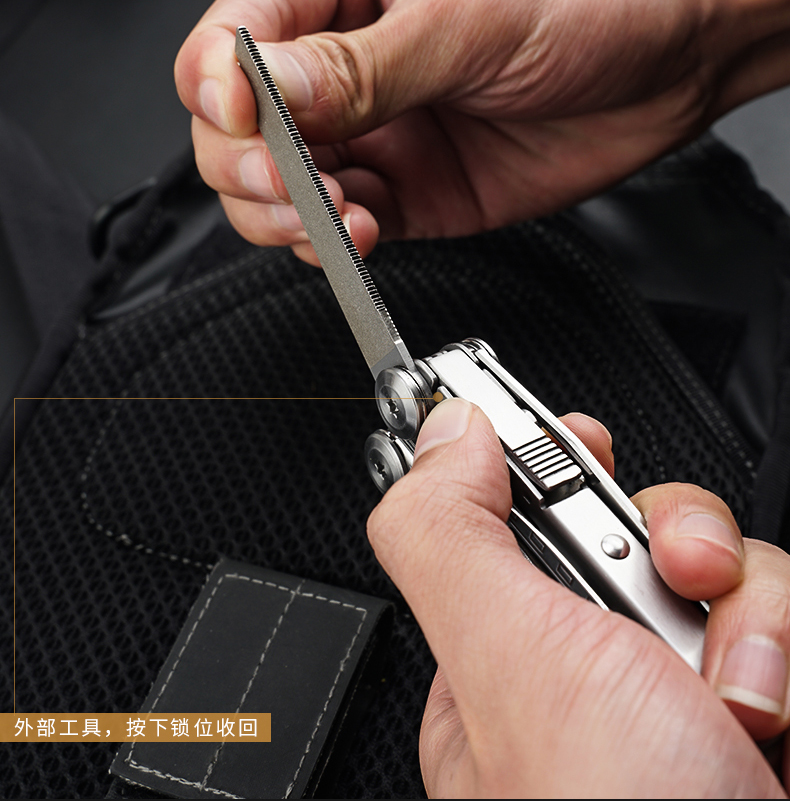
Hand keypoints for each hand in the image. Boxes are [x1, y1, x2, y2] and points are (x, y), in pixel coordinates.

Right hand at [175, 0, 789, 263]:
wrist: (670, 60)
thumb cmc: (589, 1)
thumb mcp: (466, 21)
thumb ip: (363, 66)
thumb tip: (272, 92)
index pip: (232, 41)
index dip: (220, 85)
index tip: (245, 113)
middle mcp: (343, 69)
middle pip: (238, 130)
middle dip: (248, 165)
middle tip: (289, 181)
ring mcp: (372, 137)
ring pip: (280, 192)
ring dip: (287, 217)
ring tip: (334, 216)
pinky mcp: (405, 195)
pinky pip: (340, 232)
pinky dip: (335, 246)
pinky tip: (360, 233)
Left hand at [367, 398, 789, 795]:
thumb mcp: (503, 660)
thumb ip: (449, 535)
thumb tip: (444, 437)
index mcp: (506, 652)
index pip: (520, 518)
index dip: (550, 462)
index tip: (577, 433)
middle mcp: (594, 669)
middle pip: (631, 529)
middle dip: (670, 536)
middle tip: (673, 573)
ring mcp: (682, 690)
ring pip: (723, 569)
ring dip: (749, 609)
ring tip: (734, 693)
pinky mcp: (762, 708)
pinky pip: (783, 617)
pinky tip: (773, 721)